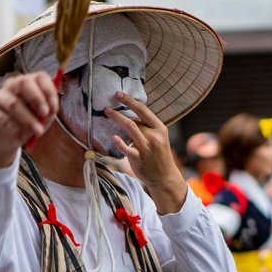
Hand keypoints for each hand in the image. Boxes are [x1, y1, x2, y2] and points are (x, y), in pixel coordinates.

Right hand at [0, 72, 57, 165]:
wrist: (8, 139)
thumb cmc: (28, 123)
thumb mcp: (43, 118)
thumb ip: (48, 111)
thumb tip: (49, 109)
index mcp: (30, 83)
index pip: (40, 77)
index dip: (48, 91)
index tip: (53, 108)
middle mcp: (13, 85)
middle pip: (23, 82)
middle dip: (36, 98)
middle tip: (44, 114)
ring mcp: (0, 96)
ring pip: (13, 103)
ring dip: (28, 119)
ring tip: (37, 132)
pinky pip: (4, 119)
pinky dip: (16, 130)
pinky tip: (22, 138)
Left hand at [105, 92, 185, 211]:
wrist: (164, 177)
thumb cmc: (158, 155)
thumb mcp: (158, 138)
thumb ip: (147, 127)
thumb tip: (131, 114)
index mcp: (160, 128)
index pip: (143, 110)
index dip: (130, 101)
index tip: (119, 94)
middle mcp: (154, 136)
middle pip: (134, 119)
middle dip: (119, 111)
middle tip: (107, 107)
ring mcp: (147, 148)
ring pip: (130, 129)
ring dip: (117, 119)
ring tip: (108, 114)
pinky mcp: (139, 159)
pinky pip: (127, 149)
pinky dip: (120, 142)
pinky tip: (113, 137)